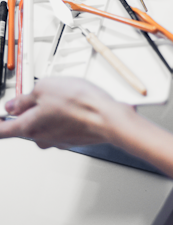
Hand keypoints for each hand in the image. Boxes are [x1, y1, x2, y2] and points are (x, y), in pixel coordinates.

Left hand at [0, 77, 133, 148]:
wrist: (106, 117)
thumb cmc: (78, 104)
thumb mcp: (44, 88)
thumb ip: (24, 98)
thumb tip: (13, 105)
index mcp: (28, 127)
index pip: (1, 131)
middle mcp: (41, 138)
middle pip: (25, 125)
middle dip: (29, 111)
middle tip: (38, 95)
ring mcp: (57, 140)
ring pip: (45, 125)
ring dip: (48, 112)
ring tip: (61, 96)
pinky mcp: (71, 138)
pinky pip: (60, 126)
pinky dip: (62, 116)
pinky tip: (73, 104)